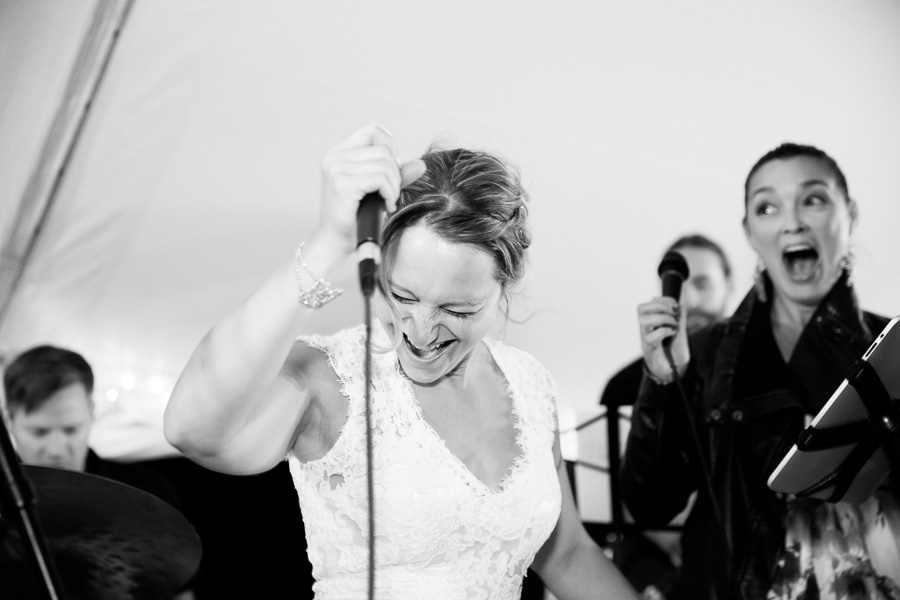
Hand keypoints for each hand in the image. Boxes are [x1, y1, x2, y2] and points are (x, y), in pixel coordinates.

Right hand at [317, 123, 425, 254]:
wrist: (335, 243)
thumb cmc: (355, 218)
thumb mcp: (377, 190)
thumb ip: (396, 175)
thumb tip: (421, 164)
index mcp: (339, 153)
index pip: (372, 130)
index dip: (389, 146)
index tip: (391, 170)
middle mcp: (334, 157)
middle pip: (383, 149)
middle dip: (395, 173)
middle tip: (390, 194)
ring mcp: (336, 169)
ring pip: (385, 164)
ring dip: (394, 186)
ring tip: (388, 202)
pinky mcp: (342, 183)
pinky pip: (380, 178)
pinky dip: (390, 193)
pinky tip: (386, 206)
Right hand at [637, 296, 688, 382]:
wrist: (675, 374)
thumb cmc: (675, 354)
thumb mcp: (681, 334)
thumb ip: (680, 320)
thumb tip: (681, 306)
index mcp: (651, 324)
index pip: (647, 305)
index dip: (661, 300)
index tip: (675, 306)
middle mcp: (645, 330)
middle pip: (641, 309)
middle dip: (660, 306)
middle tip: (674, 314)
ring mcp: (645, 339)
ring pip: (644, 320)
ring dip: (663, 318)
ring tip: (674, 324)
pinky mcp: (649, 350)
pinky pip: (651, 337)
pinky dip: (665, 331)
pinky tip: (672, 334)